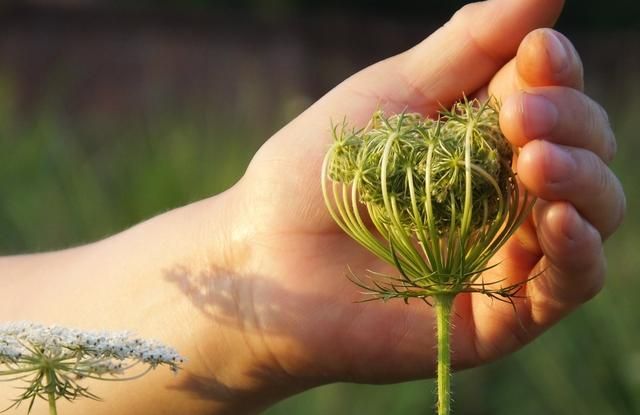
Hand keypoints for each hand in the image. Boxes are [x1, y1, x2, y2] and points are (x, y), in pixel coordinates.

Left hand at [220, 0, 624, 395]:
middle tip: (521, 115)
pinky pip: (566, 286)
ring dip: (582, 179)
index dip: (554, 73)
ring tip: (537, 160)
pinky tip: (559, 218)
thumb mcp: (390, 94)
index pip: (550, 98)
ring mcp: (503, 254)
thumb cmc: (314, 171)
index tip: (536, 52)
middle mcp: (502, 193)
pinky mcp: (497, 315)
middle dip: (567, 123)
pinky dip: (579, 251)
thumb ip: (467, 47)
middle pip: (579, 152)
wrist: (264, 258)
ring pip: (589, 215)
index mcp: (479, 138)